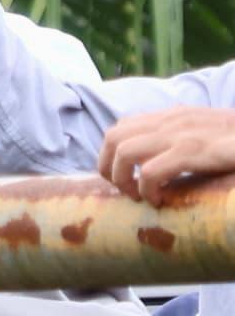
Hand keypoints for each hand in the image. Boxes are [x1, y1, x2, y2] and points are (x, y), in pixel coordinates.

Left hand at [98, 107, 234, 203]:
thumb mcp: (206, 134)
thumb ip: (181, 141)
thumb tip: (154, 165)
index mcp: (172, 115)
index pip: (121, 127)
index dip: (111, 155)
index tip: (122, 178)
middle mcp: (171, 120)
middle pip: (113, 137)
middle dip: (109, 168)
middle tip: (126, 191)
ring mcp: (181, 134)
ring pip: (124, 151)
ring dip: (124, 179)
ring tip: (140, 196)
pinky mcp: (194, 151)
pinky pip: (152, 171)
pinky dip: (147, 188)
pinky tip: (160, 200)